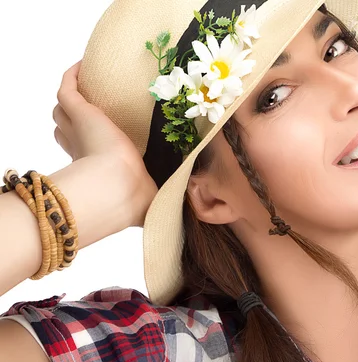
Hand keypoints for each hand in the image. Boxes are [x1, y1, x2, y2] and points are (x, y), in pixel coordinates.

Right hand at [52, 61, 157, 226]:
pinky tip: (86, 65)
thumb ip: (169, 191)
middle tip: (91, 108)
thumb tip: (192, 199)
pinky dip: (73, 75)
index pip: (81, 148)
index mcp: (96, 166)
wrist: (119, 188)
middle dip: (73, 119)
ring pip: (63, 109)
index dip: (85, 141)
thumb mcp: (155, 190)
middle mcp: (81, 147)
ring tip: (89, 84)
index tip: (99, 136)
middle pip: (67, 126)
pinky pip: (68, 87)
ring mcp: (78, 127)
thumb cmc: (135, 196)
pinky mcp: (80, 111)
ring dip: (72, 98)